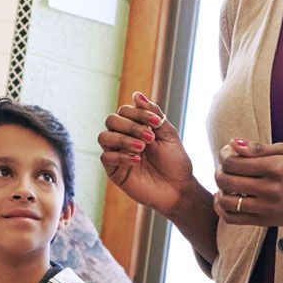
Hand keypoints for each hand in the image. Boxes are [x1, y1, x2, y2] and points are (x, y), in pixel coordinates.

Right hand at [98, 93, 196, 216]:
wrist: (179, 188)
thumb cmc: (175, 161)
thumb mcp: (168, 134)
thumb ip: (153, 113)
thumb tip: (136, 94)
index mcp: (136, 127)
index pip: (124, 110)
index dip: (138, 113)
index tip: (156, 123)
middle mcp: (123, 138)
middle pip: (111, 120)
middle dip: (131, 126)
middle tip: (150, 138)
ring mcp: (117, 154)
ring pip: (104, 137)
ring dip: (123, 139)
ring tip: (142, 148)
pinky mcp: (114, 171)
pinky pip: (105, 158)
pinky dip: (121, 156)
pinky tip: (137, 161)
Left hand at [214, 140, 282, 228]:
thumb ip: (257, 147)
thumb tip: (233, 144)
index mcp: (275, 168)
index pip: (234, 163)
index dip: (224, 156)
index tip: (227, 154)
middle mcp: (271, 189)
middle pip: (227, 181)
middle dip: (219, 172)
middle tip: (223, 169)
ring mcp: (268, 207)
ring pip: (227, 202)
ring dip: (219, 191)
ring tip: (225, 185)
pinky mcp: (265, 221)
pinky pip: (232, 219)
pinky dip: (221, 209)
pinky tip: (225, 199)